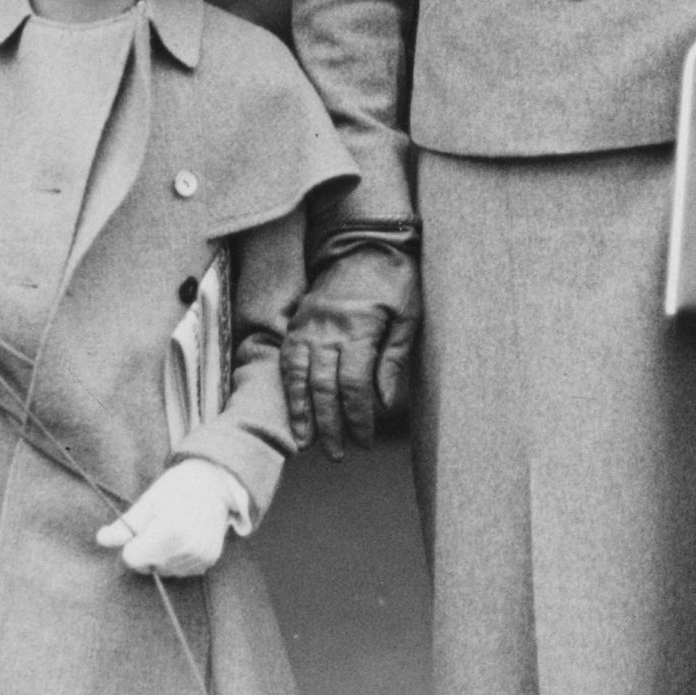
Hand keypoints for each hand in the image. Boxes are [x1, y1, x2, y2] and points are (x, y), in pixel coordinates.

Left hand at [97, 457, 245, 575]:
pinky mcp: (208, 561)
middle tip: (158, 527)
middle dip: (146, 552)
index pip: (132, 558)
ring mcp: (199, 557)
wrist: (215, 484)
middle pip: (147, 567)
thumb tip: (101, 539)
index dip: (131, 545)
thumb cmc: (177, 488)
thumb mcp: (148, 501)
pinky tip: (183, 540)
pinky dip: (177, 560)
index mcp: (168, 532)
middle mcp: (186, 549)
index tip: (141, 530)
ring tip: (173, 532)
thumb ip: (125, 525)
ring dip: (162, 557)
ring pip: (164, 571)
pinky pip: (181, 571)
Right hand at [279, 245, 419, 458]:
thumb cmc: (395, 279)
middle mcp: (329, 328)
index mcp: (360, 328)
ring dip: (302, 413)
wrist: (365, 240)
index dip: (358, 418)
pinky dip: (288, 387)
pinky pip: (287, 359)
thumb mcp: (408, 316)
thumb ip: (393, 359)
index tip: (364, 441)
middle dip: (330, 426)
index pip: (354, 385)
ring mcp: (309, 324)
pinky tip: (292, 408)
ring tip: (306, 443)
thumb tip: (384, 401)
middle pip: (324, 387)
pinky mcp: (299, 320)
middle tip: (336, 455)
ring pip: (299, 377)